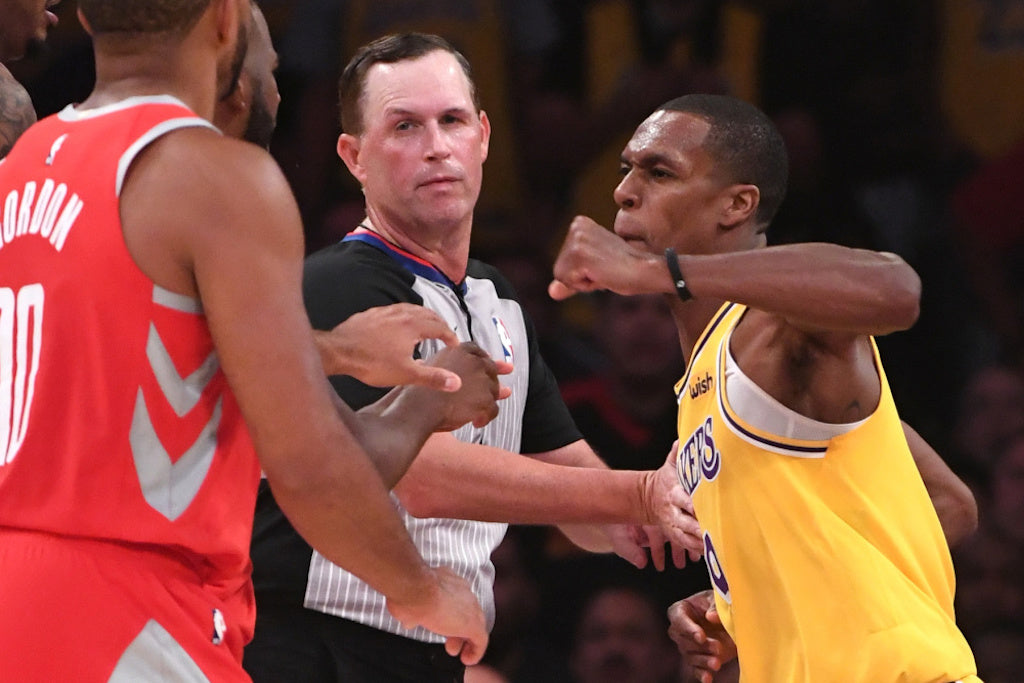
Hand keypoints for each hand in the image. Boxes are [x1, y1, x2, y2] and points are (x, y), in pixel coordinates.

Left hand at [315, 304, 461, 389]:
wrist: (339, 351)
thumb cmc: (372, 363)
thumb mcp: (406, 374)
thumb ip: (432, 377)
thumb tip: (456, 382)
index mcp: (413, 325)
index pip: (439, 327)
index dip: (450, 336)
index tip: (454, 344)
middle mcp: (401, 313)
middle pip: (427, 313)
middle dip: (438, 323)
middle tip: (444, 332)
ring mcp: (384, 312)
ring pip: (409, 309)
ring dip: (422, 316)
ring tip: (425, 325)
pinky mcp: (370, 314)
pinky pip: (393, 311)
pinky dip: (403, 316)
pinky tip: (397, 324)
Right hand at [386, 566, 488, 665]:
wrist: (417, 589)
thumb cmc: (409, 590)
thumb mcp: (408, 599)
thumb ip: (413, 608)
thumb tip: (409, 619)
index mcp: (448, 581)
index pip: (454, 598)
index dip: (449, 613)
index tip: (440, 622)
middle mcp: (462, 589)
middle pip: (466, 611)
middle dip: (457, 627)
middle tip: (448, 640)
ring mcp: (470, 606)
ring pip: (474, 624)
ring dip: (465, 638)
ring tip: (456, 651)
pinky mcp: (474, 624)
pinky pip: (480, 639)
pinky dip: (475, 650)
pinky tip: (467, 658)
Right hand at [428, 342, 512, 430]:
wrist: (419, 410)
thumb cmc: (421, 393)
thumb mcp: (434, 369)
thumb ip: (454, 365)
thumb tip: (474, 366)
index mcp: (459, 351)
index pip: (478, 352)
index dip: (482, 361)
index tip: (485, 368)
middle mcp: (473, 362)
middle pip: (491, 370)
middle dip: (487, 383)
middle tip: (478, 395)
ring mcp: (481, 380)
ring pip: (494, 391)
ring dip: (486, 402)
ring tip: (472, 410)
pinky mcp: (485, 399)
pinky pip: (493, 409)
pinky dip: (486, 417)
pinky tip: (475, 421)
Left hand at [549, 216, 659, 299]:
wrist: (646, 271)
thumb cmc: (625, 271)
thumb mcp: (592, 273)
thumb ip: (570, 280)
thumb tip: (551, 292)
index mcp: (579, 224)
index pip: (562, 262)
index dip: (581, 272)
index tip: (602, 264)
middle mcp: (577, 226)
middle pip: (559, 269)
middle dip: (580, 278)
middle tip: (605, 269)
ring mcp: (578, 239)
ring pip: (562, 277)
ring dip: (584, 282)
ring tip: (604, 271)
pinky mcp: (580, 254)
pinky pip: (568, 282)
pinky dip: (585, 285)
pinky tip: (602, 274)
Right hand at [640, 441, 703, 564]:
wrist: (646, 497)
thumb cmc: (663, 480)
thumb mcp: (668, 465)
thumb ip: (676, 455)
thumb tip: (681, 442)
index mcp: (672, 493)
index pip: (683, 498)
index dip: (691, 503)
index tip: (701, 507)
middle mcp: (672, 511)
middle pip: (684, 521)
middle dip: (697, 527)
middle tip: (710, 531)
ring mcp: (672, 524)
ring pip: (684, 536)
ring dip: (697, 541)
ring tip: (712, 545)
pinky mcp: (674, 534)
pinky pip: (684, 543)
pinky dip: (696, 549)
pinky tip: (709, 551)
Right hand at [668, 589, 736, 682]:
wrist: (729, 619)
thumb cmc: (719, 604)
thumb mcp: (718, 599)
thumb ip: (715, 606)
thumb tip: (711, 617)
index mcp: (680, 610)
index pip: (678, 620)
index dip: (689, 629)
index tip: (701, 637)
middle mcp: (680, 630)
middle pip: (684, 641)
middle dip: (701, 646)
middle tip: (717, 648)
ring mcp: (687, 647)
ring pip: (690, 656)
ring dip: (703, 661)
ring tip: (717, 663)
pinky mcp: (697, 660)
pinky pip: (695, 669)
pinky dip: (701, 675)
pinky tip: (708, 679)